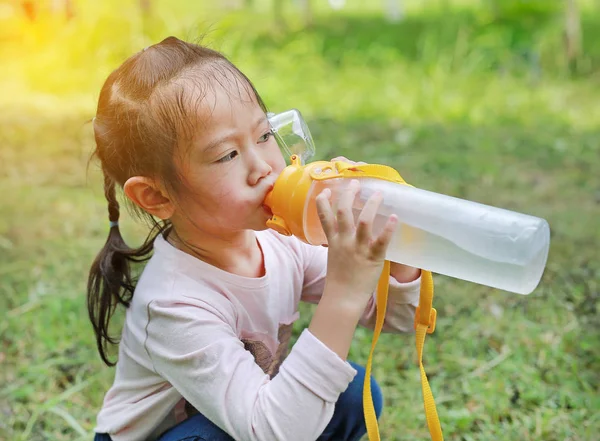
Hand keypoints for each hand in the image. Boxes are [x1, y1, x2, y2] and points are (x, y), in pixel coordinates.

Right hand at [331, 156, 419, 283]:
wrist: (343, 300)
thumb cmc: (339, 281)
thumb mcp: (334, 259)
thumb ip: (338, 245)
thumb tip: (341, 237)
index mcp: (333, 242)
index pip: (324, 217)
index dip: (323, 202)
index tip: (326, 190)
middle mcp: (344, 242)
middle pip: (343, 212)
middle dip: (349, 194)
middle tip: (355, 183)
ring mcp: (358, 249)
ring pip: (364, 221)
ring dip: (371, 204)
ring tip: (379, 194)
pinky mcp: (373, 258)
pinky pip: (382, 240)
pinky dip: (388, 228)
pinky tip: (394, 217)